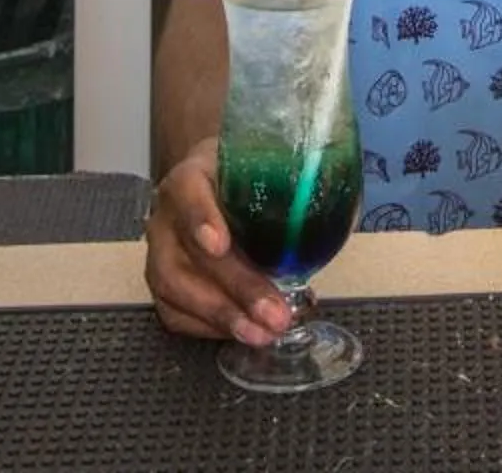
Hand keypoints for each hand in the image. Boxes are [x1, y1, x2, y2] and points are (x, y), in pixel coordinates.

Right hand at [142, 139, 289, 346]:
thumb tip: (342, 214)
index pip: (187, 192)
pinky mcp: (161, 284)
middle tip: (274, 314)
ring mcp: (159, 252)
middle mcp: (167, 215)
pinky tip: (244, 334)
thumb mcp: (267, 167)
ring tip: (262, 334)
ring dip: (222, 317)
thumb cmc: (246, 179)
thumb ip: (296, 185)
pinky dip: (208, 329)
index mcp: (192, 176)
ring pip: (175, 288)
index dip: (200, 218)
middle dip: (234, 289)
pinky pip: (174, 313)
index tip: (219, 245)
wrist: (215, 186)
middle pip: (187, 254)